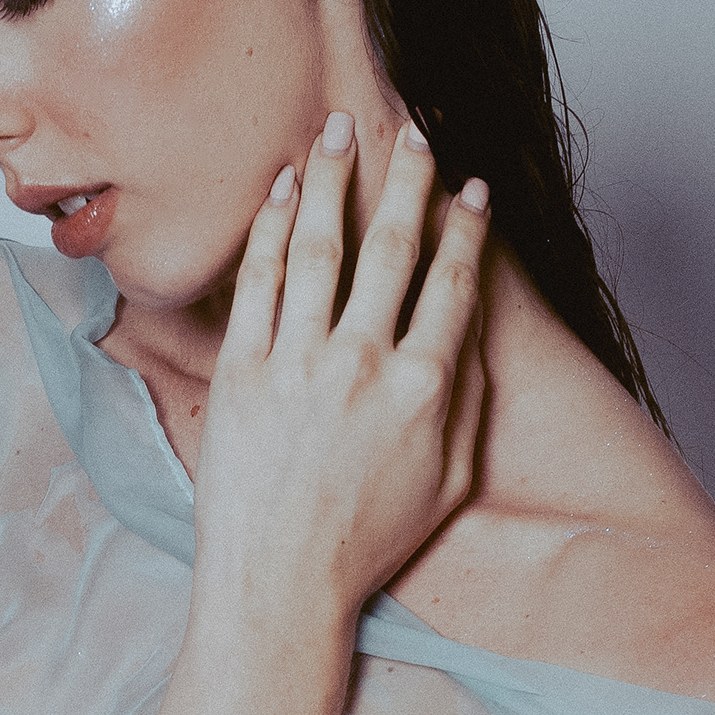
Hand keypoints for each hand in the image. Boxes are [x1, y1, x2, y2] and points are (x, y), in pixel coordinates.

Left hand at [196, 116, 489, 624]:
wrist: (280, 583)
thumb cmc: (367, 542)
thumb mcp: (450, 480)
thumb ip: (468, 400)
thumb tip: (472, 329)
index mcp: (425, 389)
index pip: (453, 282)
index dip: (464, 227)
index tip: (468, 188)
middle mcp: (365, 365)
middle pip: (392, 247)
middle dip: (406, 180)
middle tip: (413, 133)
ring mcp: (299, 364)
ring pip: (321, 247)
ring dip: (335, 179)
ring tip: (338, 131)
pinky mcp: (242, 371)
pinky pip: (259, 280)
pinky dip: (273, 225)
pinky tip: (284, 187)